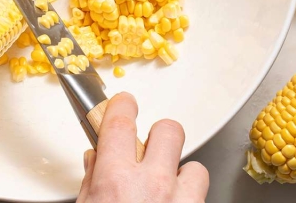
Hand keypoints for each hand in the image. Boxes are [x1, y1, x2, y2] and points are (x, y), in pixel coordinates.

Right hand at [77, 93, 208, 202]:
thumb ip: (92, 183)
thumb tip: (95, 161)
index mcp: (116, 182)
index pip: (120, 123)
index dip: (122, 106)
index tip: (123, 103)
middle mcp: (152, 186)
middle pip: (167, 130)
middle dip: (157, 135)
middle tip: (147, 150)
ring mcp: (180, 200)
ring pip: (194, 165)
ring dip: (178, 172)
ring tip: (166, 188)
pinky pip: (202, 190)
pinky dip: (190, 194)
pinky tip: (176, 202)